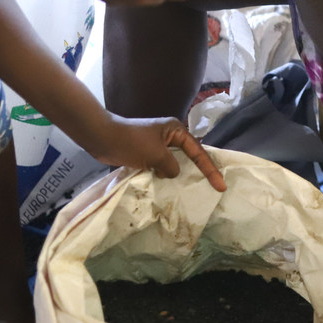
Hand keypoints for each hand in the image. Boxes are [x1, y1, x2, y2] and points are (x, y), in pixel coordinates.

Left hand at [93, 115, 225, 190]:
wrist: (102, 138)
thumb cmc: (131, 141)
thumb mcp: (156, 154)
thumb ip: (171, 166)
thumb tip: (172, 173)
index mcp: (176, 130)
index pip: (198, 151)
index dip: (210, 170)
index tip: (220, 185)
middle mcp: (170, 137)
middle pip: (191, 156)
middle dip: (201, 171)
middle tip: (214, 187)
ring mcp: (158, 146)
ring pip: (176, 164)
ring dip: (182, 176)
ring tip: (195, 191)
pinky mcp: (147, 155)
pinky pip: (163, 167)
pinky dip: (167, 177)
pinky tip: (171, 188)